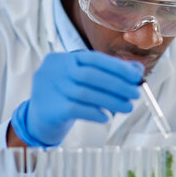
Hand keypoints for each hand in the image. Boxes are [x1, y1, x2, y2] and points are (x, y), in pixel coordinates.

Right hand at [11, 51, 143, 146]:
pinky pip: (76, 109)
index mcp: (64, 58)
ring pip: (85, 93)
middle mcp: (55, 70)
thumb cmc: (65, 96)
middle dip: (117, 84)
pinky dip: (94, 112)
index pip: (93, 58)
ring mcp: (50, 88)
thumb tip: (137, 70)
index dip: (117, 67)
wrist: (38, 119)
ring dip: (111, 100)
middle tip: (135, 94)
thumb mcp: (83, 81)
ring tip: (127, 107)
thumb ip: (107, 73)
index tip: (137, 76)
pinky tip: (106, 117)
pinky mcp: (50, 108)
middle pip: (90, 75)